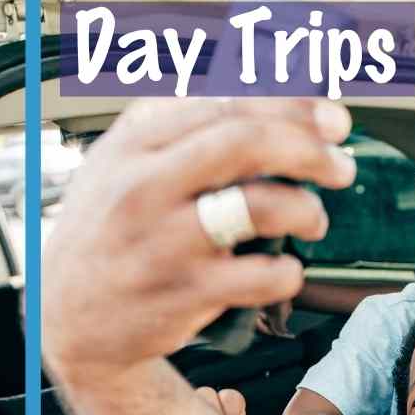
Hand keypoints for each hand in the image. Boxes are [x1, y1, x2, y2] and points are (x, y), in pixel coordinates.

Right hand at [43, 97, 354, 386]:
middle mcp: (148, 184)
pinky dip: (289, 272)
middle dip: (310, 150)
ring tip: (314, 221)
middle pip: (246, 144)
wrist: (72, 314)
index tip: (334, 121)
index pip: (227, 105)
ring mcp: (166, 240)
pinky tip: (286, 269)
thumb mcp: (128, 161)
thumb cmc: (114, 230)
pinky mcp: (186, 292)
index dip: (293, 109)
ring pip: (261, 207)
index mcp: (138, 141)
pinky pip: (262, 276)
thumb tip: (274, 101)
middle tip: (342, 167)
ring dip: (307, 211)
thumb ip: (186, 126)